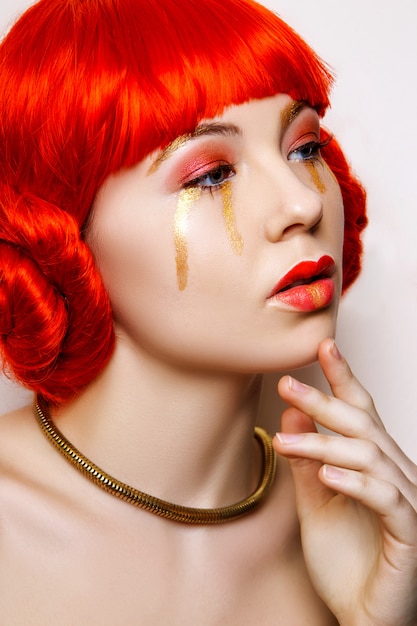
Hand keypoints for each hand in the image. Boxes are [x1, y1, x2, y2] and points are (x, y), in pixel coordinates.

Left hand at [273, 338, 416, 625]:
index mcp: (374, 464)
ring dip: (325, 444)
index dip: (343, 378)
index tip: (322, 346)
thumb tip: (291, 416)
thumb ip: (306, 463)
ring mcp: (406, 501)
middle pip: (362, 425)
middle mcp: (395, 474)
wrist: (363, 618)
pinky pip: (385, 498)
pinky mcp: (410, 532)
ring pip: (369, 456)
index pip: (360, 411)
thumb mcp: (315, 505)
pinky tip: (326, 474)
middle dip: (324, 403)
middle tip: (289, 384)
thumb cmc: (346, 563)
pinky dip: (355, 483)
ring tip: (287, 439)